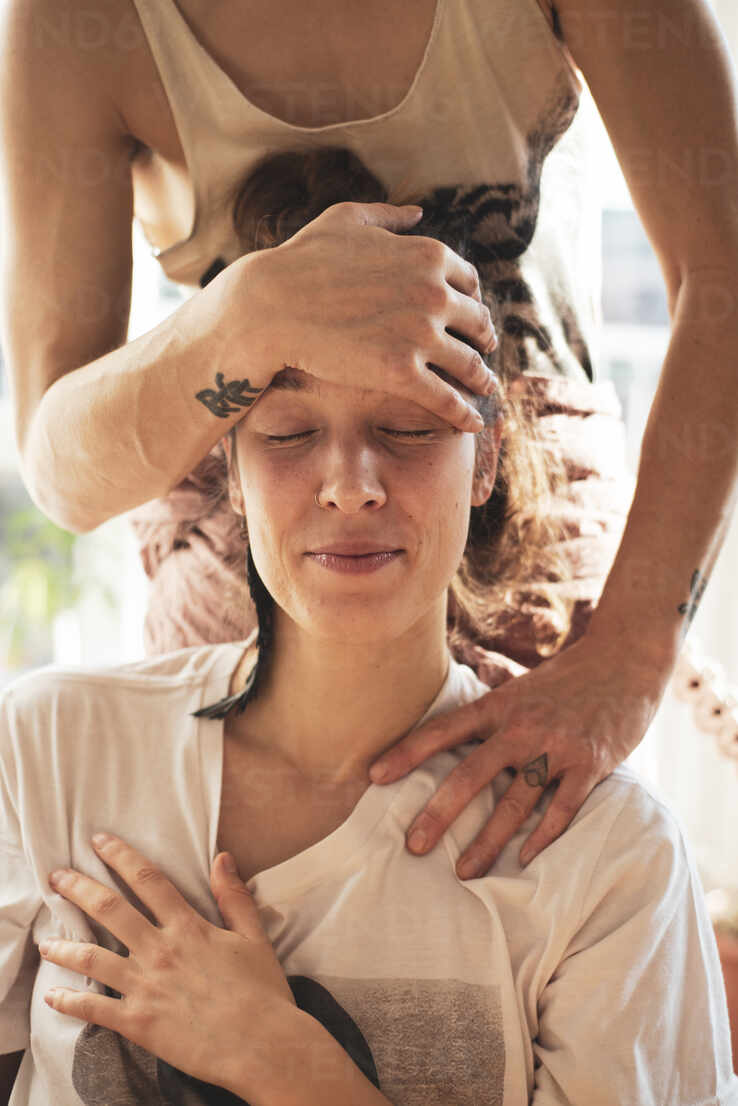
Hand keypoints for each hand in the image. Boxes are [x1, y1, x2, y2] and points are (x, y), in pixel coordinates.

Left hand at [41, 834, 295, 1097]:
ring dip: (63, 946)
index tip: (100, 842)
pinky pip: (94, 1008)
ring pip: (91, 958)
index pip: (148, 880)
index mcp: (188, 927)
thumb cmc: (261, 992)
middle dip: (79, 889)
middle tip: (57, 877)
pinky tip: (53, 996)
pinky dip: (69, 1002)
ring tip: (45, 941)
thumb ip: (234, 896)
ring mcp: (145, 986)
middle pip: (109, 909)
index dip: (121, 857)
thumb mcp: (253, 937)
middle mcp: (160, 950)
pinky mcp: (137, 1022)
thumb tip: (222, 857)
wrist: (261, 1045)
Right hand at [241, 201, 498, 431]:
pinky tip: (472, 423)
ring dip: (481, 379)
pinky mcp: (402, 373)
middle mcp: (434, 293)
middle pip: (477, 323)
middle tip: (483, 354)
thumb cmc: (300, 260)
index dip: (472, 302)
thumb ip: (387, 215)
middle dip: (483, 340)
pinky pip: (446, 399)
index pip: (470, 284)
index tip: (470, 317)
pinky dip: (464, 413)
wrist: (271, 305)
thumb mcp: (346, 220)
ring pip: (468, 364)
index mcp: (429, 254)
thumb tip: (418, 212)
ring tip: (483, 389)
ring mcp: (420, 334)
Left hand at [368, 635, 669, 876]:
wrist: (623, 661)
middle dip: (439, 812)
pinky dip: (543, 836)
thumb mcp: (518, 689)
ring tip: (464, 872)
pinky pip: (563, 808)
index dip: (406, 752)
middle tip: (413, 846)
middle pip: (472, 774)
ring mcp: (557, 746)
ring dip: (487, 840)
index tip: (374, 777)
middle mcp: (522, 726)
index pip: (443, 730)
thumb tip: (448, 741)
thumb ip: (489, 716)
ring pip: (516, 802)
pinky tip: (524, 859)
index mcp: (498, 706)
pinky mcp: (591, 764)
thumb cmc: (564, 679)